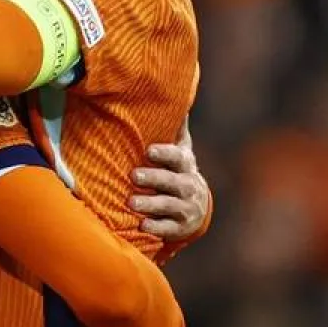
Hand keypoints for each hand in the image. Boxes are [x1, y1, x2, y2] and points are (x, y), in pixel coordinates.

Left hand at [131, 121, 210, 240]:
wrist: (197, 207)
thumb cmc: (179, 172)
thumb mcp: (181, 153)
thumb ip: (176, 131)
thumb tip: (178, 98)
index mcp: (185, 166)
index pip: (178, 158)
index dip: (165, 154)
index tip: (149, 150)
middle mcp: (188, 186)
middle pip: (173, 182)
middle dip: (154, 178)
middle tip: (133, 175)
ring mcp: (186, 208)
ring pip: (169, 206)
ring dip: (150, 204)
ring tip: (131, 202)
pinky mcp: (180, 227)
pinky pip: (168, 228)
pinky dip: (156, 227)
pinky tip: (142, 226)